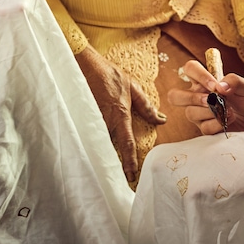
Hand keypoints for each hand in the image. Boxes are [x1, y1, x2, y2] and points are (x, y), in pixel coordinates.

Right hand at [75, 46, 164, 183]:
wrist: (84, 64)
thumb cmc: (109, 74)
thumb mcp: (132, 87)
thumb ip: (146, 106)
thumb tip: (161, 119)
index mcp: (120, 116)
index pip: (127, 144)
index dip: (129, 162)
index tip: (131, 176)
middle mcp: (105, 122)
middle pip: (111, 149)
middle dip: (114, 164)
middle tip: (119, 179)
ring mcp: (92, 122)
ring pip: (100, 143)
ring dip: (103, 154)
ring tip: (105, 170)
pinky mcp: (82, 119)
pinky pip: (90, 135)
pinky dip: (93, 143)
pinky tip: (91, 151)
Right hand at [167, 59, 243, 135]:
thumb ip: (234, 81)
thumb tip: (219, 87)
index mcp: (204, 80)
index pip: (190, 69)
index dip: (198, 75)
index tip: (215, 85)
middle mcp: (197, 96)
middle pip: (175, 96)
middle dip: (190, 98)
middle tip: (210, 100)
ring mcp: (199, 113)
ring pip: (190, 113)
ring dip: (210, 112)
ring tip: (229, 111)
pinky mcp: (206, 128)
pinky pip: (204, 127)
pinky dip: (217, 123)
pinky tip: (229, 120)